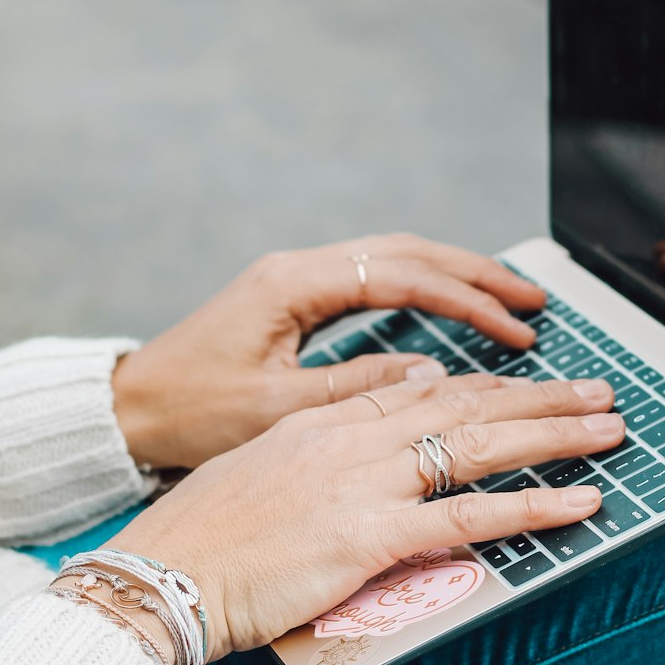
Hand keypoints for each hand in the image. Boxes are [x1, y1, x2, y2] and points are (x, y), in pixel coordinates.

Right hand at [111, 375, 622, 658]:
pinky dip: (532, 507)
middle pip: (467, 405)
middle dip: (542, 397)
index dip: (491, 386)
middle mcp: (351, 439)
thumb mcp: (264, 467)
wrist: (161, 576)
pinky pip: (468, 516)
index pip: (427, 391)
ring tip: (612, 431)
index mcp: (324, 421)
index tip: (535, 385)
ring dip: (556, 436)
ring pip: (480, 445)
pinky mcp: (368, 536)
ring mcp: (362, 483)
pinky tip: (580, 502)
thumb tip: (387, 415)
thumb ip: (328, 439)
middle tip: (601, 393)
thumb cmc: (205, 537)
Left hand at [112, 234, 545, 469]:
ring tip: (508, 299)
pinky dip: (420, 289)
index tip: (517, 328)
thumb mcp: (277, 409)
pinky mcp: (293, 300)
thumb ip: (355, 388)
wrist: (129, 408)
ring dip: (453, 277)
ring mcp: (296, 279)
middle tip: (534, 300)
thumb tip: (428, 372)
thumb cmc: (189, 412)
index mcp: (294, 284)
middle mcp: (298, 268)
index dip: (468, 301)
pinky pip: (372, 279)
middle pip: (407, 252)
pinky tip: (449, 307)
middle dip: (476, 274)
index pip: (403, 276)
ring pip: (392, 259)